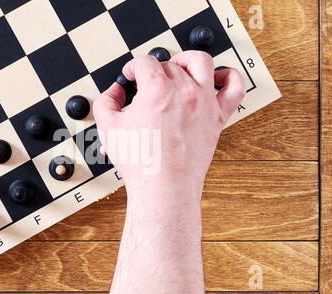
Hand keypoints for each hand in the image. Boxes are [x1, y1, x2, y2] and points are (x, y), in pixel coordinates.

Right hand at [93, 51, 245, 194]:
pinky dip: (229, 76)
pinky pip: (234, 87)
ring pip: (201, 62)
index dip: (132, 67)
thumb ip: (106, 101)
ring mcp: (204, 102)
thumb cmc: (141, 162)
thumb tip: (115, 91)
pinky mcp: (217, 117)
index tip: (130, 75)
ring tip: (179, 67)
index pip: (144, 62)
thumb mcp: (108, 128)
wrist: (164, 187)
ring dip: (187, 59)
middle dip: (154, 70)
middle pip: (169, 64)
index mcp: (157, 89)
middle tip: (147, 83)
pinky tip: (216, 78)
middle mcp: (184, 90)